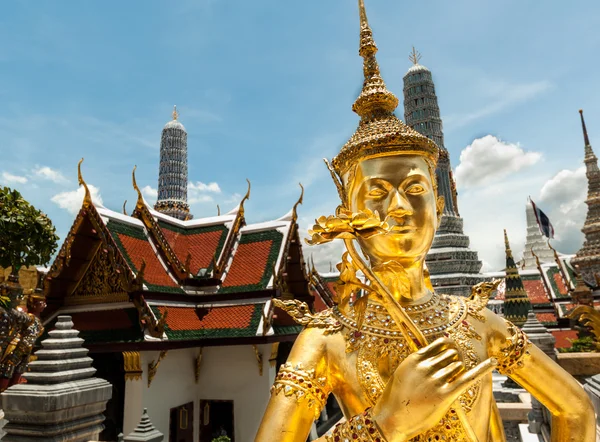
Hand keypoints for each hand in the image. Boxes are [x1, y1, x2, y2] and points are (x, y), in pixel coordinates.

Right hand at [371, 337, 495, 440]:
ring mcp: (435, 381)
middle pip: (453, 355)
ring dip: (457, 374)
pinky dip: (482, 369)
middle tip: (448, 375)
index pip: (442, 343)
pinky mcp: (444, 395)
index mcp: (415, 358)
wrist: (390, 419)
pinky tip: (493, 362)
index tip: (453, 351)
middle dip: (454, 362)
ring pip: (458, 367)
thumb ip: (418, 361)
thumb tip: (437, 349)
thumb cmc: (396, 398)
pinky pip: (467, 378)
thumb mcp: (402, 372)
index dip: (450, 348)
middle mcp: (426, 367)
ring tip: (443, 387)